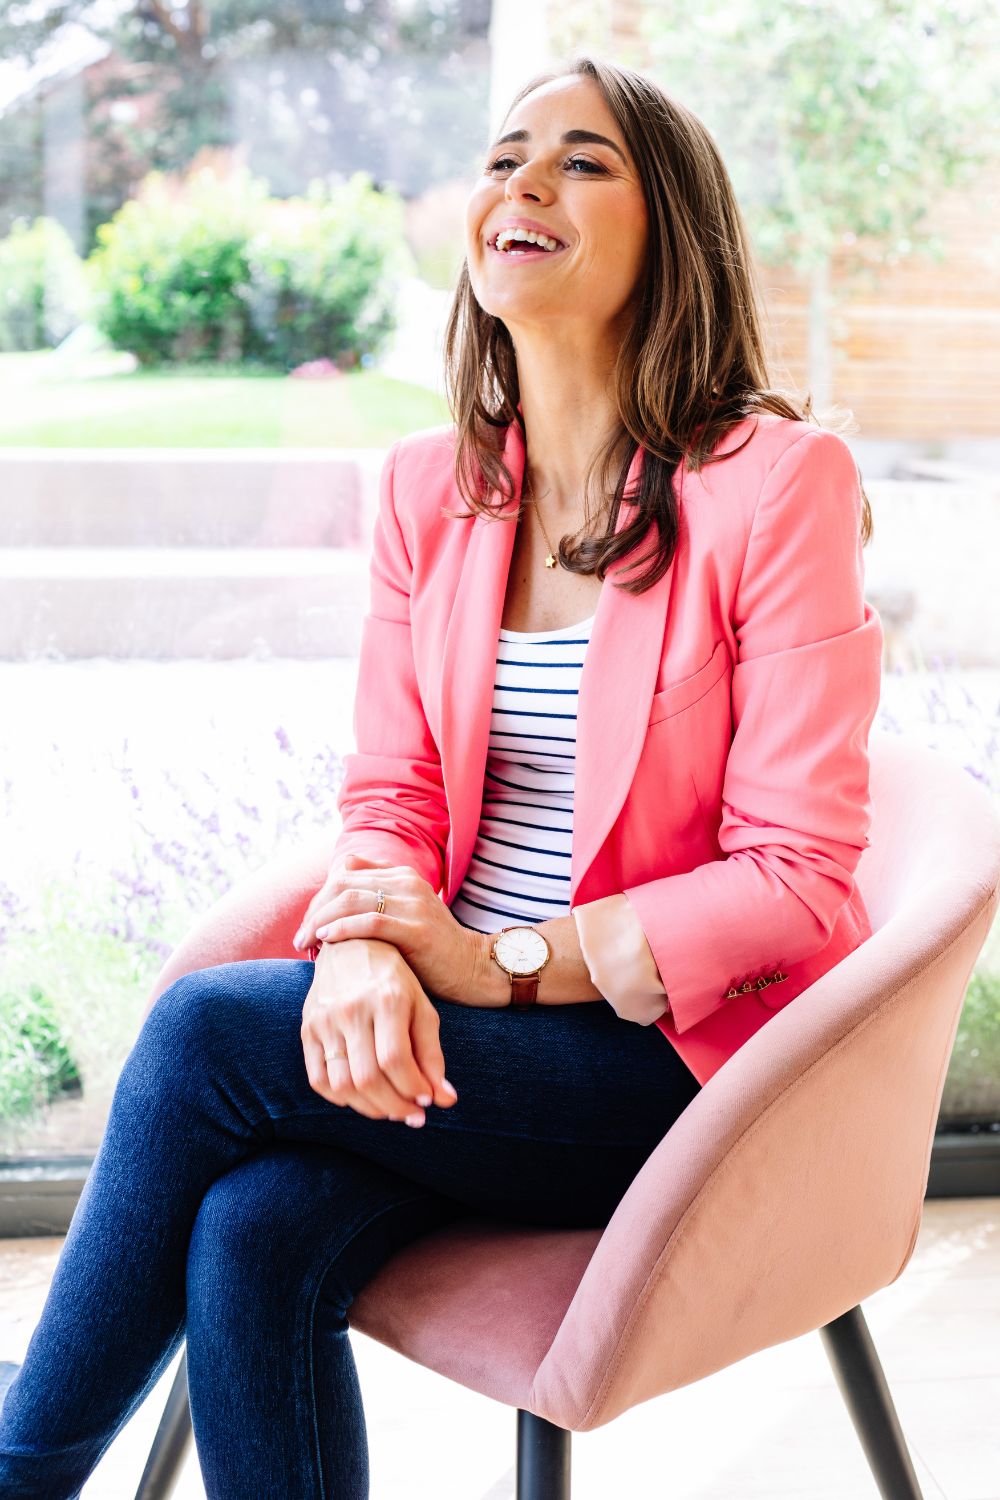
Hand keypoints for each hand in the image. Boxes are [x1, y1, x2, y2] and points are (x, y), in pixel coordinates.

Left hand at [293, 852, 495, 1006]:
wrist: (473, 969)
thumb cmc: (431, 950)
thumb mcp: (402, 915)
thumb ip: (375, 898)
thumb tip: (338, 882)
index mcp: (401, 875)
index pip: (345, 875)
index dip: (319, 898)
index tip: (307, 924)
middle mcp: (407, 882)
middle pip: (343, 885)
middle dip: (315, 911)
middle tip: (299, 938)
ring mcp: (414, 904)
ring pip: (352, 900)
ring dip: (321, 921)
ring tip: (305, 942)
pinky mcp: (418, 929)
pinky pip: (371, 922)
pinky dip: (343, 929)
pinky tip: (326, 940)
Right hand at [301, 939, 458, 1124]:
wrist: (351, 947)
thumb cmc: (395, 981)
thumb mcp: (422, 1009)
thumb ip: (432, 1054)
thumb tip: (445, 1100)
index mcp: (386, 999)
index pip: (396, 1060)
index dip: (413, 1089)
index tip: (427, 1102)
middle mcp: (351, 1008)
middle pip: (368, 1077)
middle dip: (394, 1107)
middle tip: (412, 1116)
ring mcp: (324, 1020)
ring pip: (342, 1084)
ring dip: (369, 1109)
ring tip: (390, 1110)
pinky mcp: (307, 1029)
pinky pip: (318, 1079)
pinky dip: (341, 1099)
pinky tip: (362, 1098)